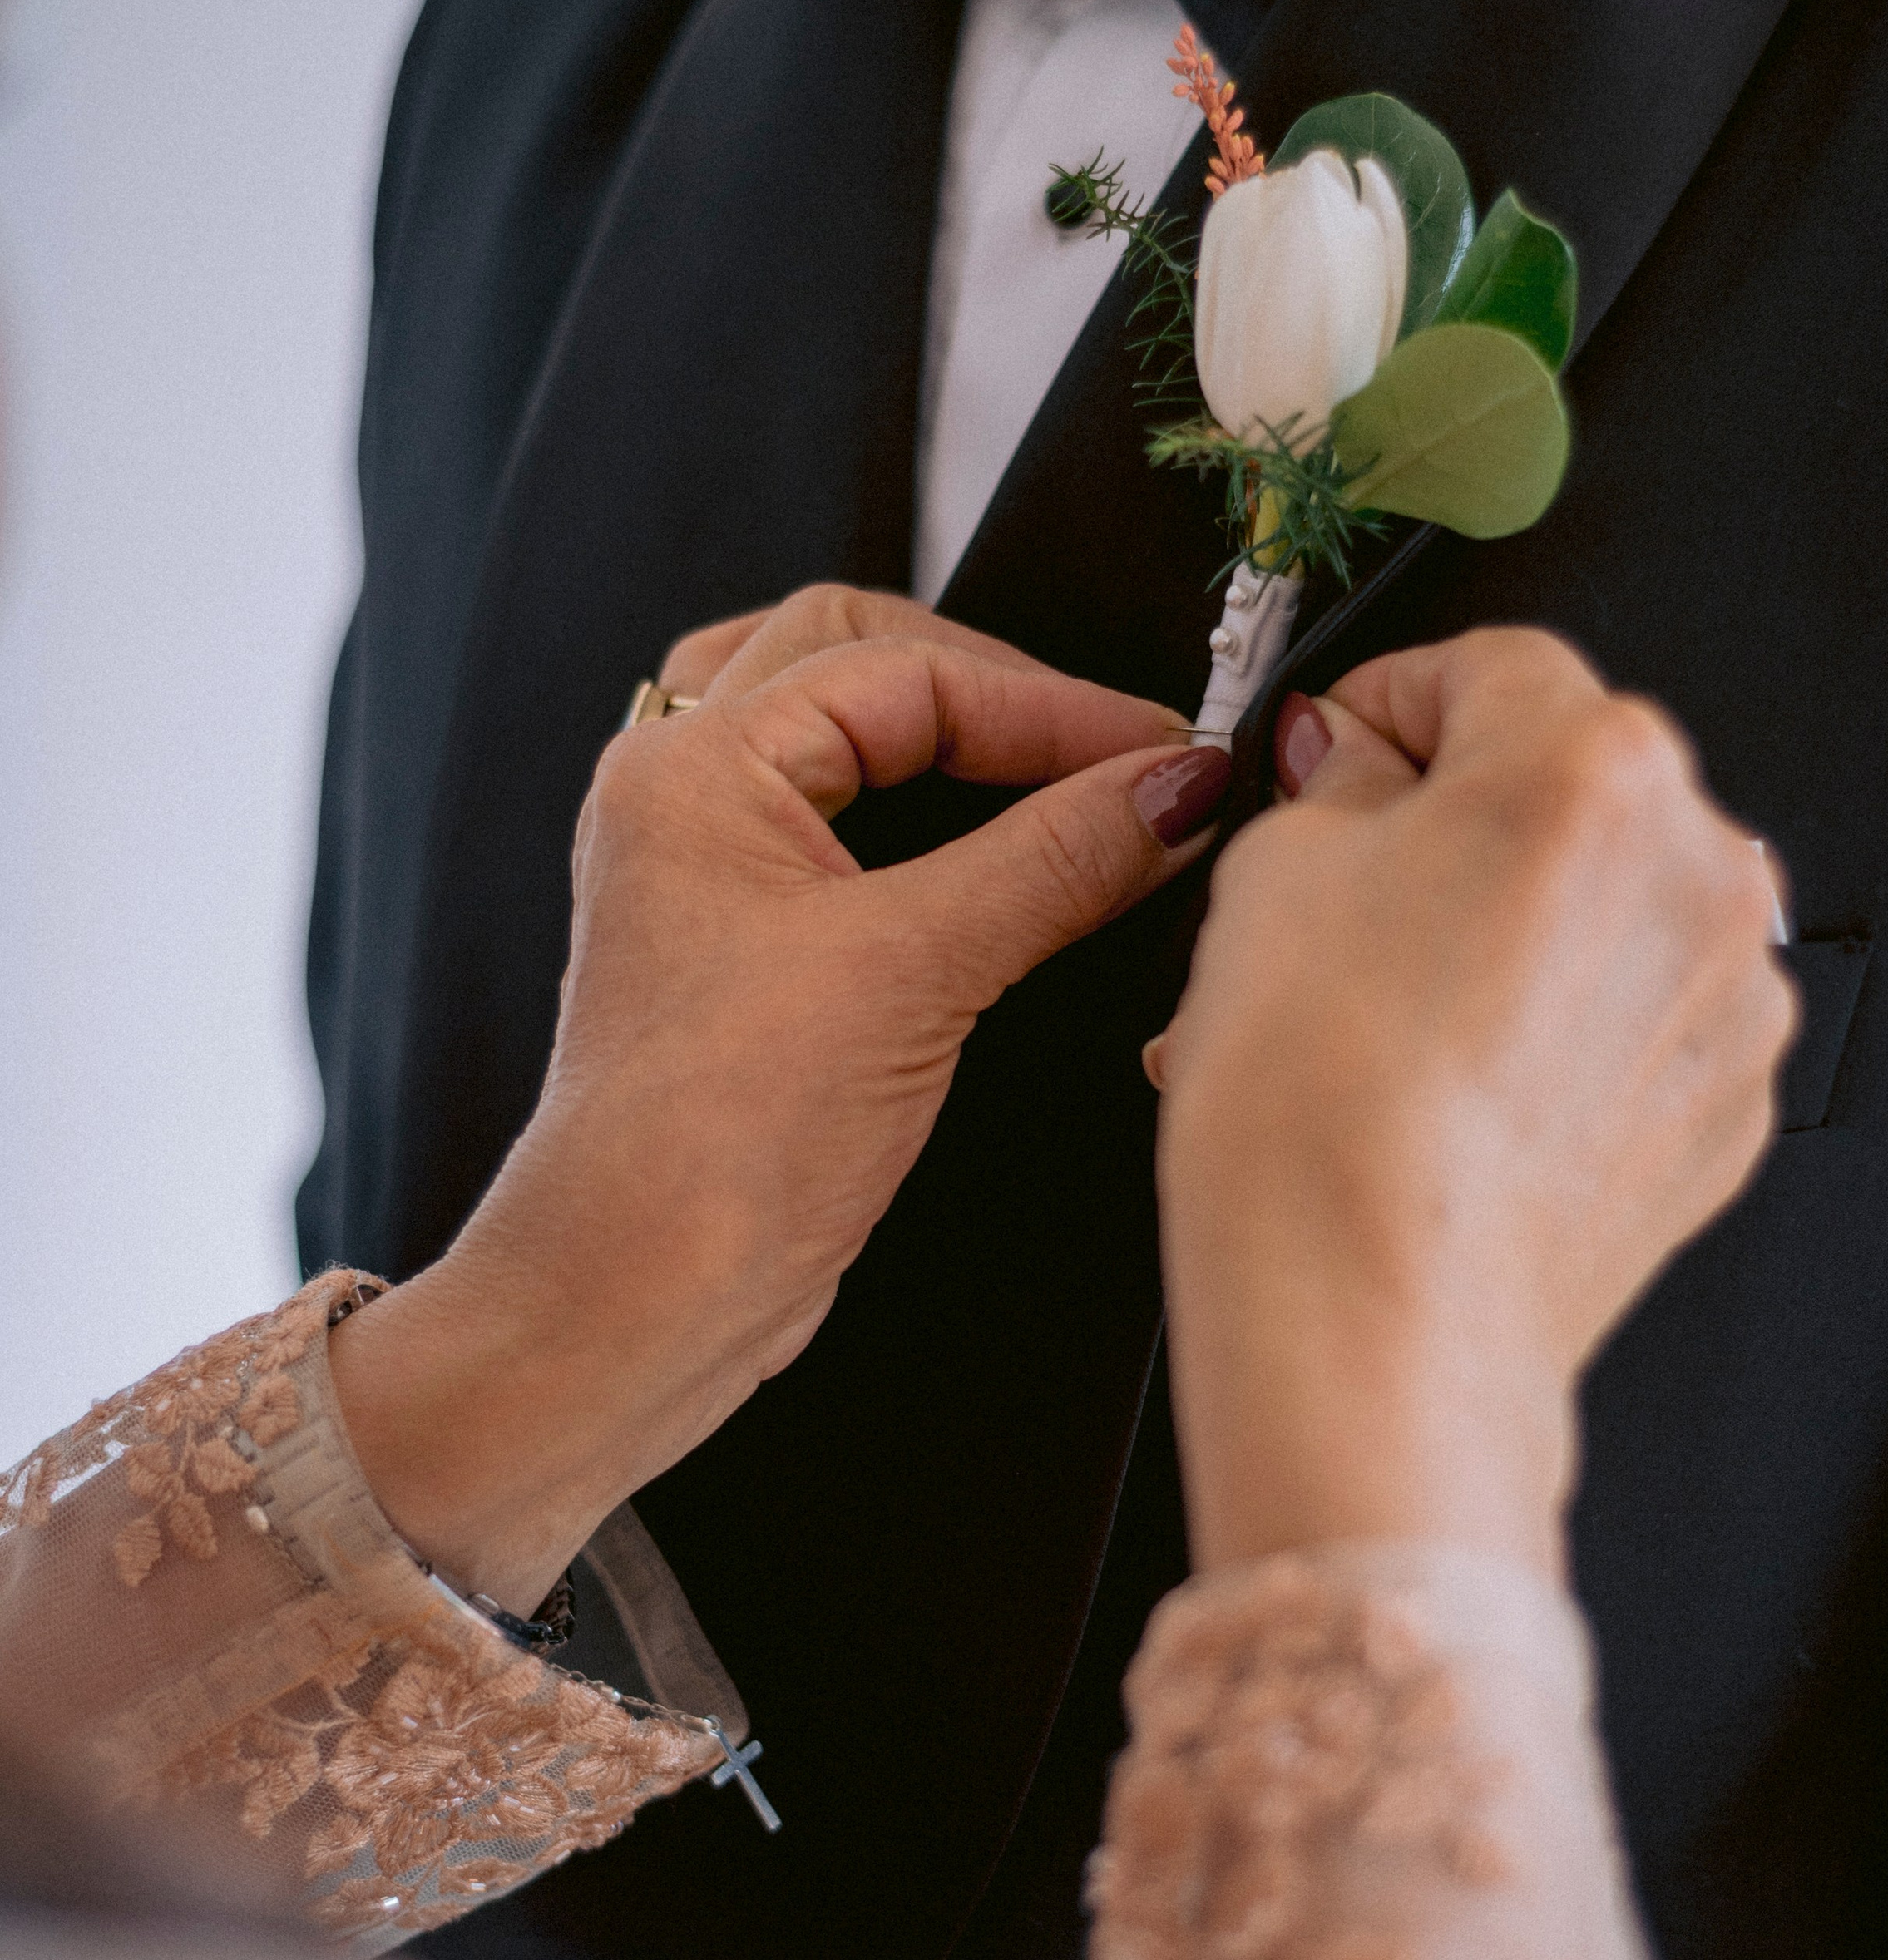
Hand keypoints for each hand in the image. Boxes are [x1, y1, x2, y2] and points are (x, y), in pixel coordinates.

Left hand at [332, 587, 1230, 1608]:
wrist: (638, 1299)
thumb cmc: (718, 1140)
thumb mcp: (911, 972)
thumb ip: (1055, 860)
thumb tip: (1176, 786)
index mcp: (694, 768)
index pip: (904, 671)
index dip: (1053, 706)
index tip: (1166, 753)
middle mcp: (687, 799)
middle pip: (853, 660)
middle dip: (993, 689)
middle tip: (1113, 747)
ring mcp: (713, 873)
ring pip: (838, 735)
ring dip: (948, 736)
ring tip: (1056, 766)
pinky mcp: (751, 950)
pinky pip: (845, 828)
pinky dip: (931, 816)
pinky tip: (1001, 850)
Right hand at [1151, 628, 1795, 1576]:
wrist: (1375, 1316)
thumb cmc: (1321, 1106)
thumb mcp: (1274, 874)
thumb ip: (1341, 784)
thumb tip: (1365, 762)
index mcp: (1594, 767)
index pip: (1491, 668)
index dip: (1393, 702)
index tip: (1343, 748)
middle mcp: (1701, 869)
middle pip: (1567, 790)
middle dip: (1456, 821)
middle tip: (1344, 887)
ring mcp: (1733, 1001)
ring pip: (1604, 912)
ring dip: (1509, 929)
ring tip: (1383, 1011)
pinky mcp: (1729, 1111)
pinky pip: (1638, 1022)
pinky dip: (1558, 1028)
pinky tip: (1451, 1081)